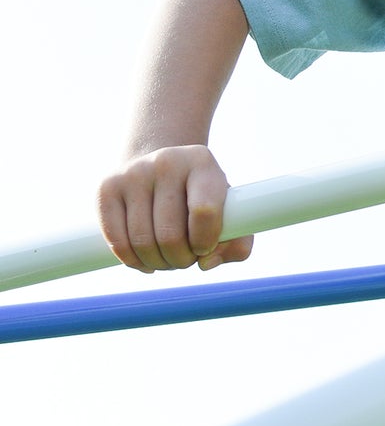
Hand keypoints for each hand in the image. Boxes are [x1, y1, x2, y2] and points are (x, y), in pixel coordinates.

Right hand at [97, 146, 250, 273]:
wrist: (161, 167)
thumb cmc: (202, 197)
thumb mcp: (230, 212)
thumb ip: (237, 243)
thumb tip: (206, 263)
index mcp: (201, 162)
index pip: (204, 211)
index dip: (205, 242)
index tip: (205, 248)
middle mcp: (166, 161)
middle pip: (170, 235)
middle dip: (181, 260)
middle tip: (186, 259)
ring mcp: (132, 173)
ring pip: (142, 242)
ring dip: (158, 263)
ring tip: (167, 259)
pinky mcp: (106, 188)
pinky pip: (116, 241)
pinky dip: (132, 261)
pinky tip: (145, 260)